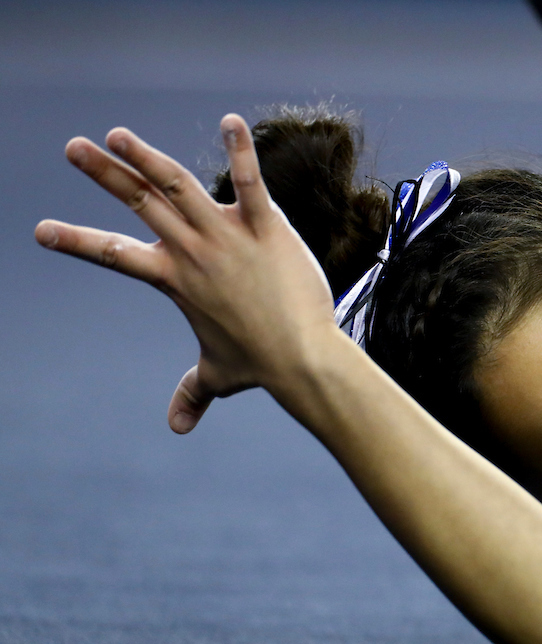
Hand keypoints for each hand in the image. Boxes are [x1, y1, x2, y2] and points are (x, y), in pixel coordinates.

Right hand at [34, 115, 335, 433]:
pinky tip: (231, 121)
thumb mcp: (218, 375)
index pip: (113, 254)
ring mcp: (228, 236)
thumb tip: (178, 428)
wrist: (304, 359)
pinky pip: (250, 182)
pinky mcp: (267, 227)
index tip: (40, 230)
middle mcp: (193, 252)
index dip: (76, 241)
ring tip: (118, 134)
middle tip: (74, 147)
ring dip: (146, 156)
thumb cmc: (262, 365)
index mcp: (174, 278)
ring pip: (178, 185)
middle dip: (103, 173)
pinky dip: (239, 151)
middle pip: (137, 203)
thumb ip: (194, 392)